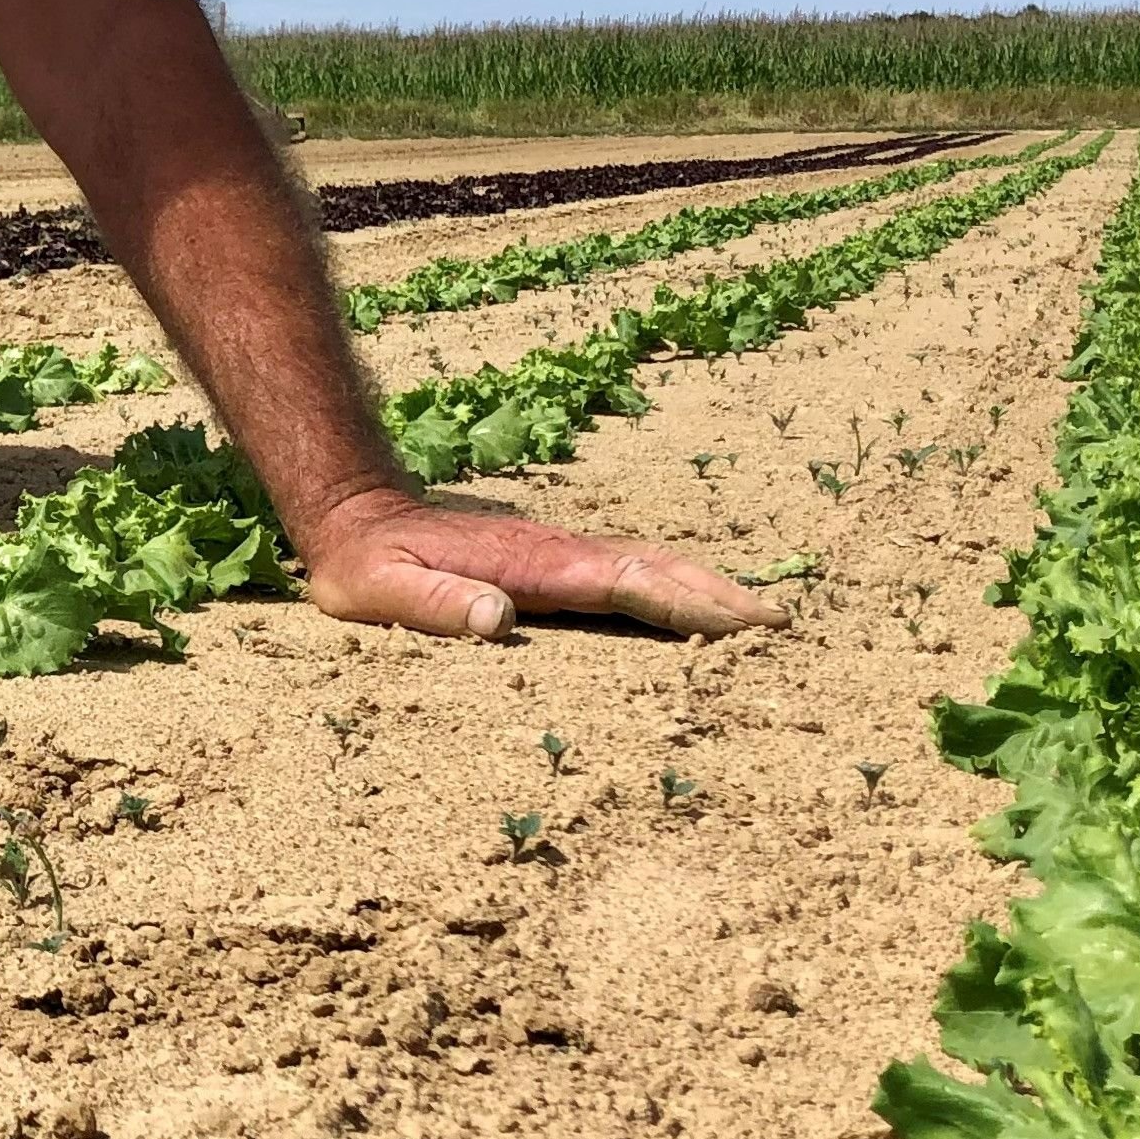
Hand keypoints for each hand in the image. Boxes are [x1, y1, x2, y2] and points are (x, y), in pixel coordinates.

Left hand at [303, 487, 786, 640]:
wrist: (355, 514)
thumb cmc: (368, 567)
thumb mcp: (385, 592)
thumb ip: (437, 606)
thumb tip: (497, 618)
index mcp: (533, 567)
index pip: (626, 585)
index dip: (685, 605)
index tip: (743, 623)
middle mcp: (559, 553)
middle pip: (657, 570)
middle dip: (720, 596)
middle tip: (783, 624)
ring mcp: (560, 552)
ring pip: (650, 565)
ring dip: (707, 588)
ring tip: (762, 615)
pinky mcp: (554, 559)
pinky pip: (630, 571)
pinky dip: (673, 585)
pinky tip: (692, 604)